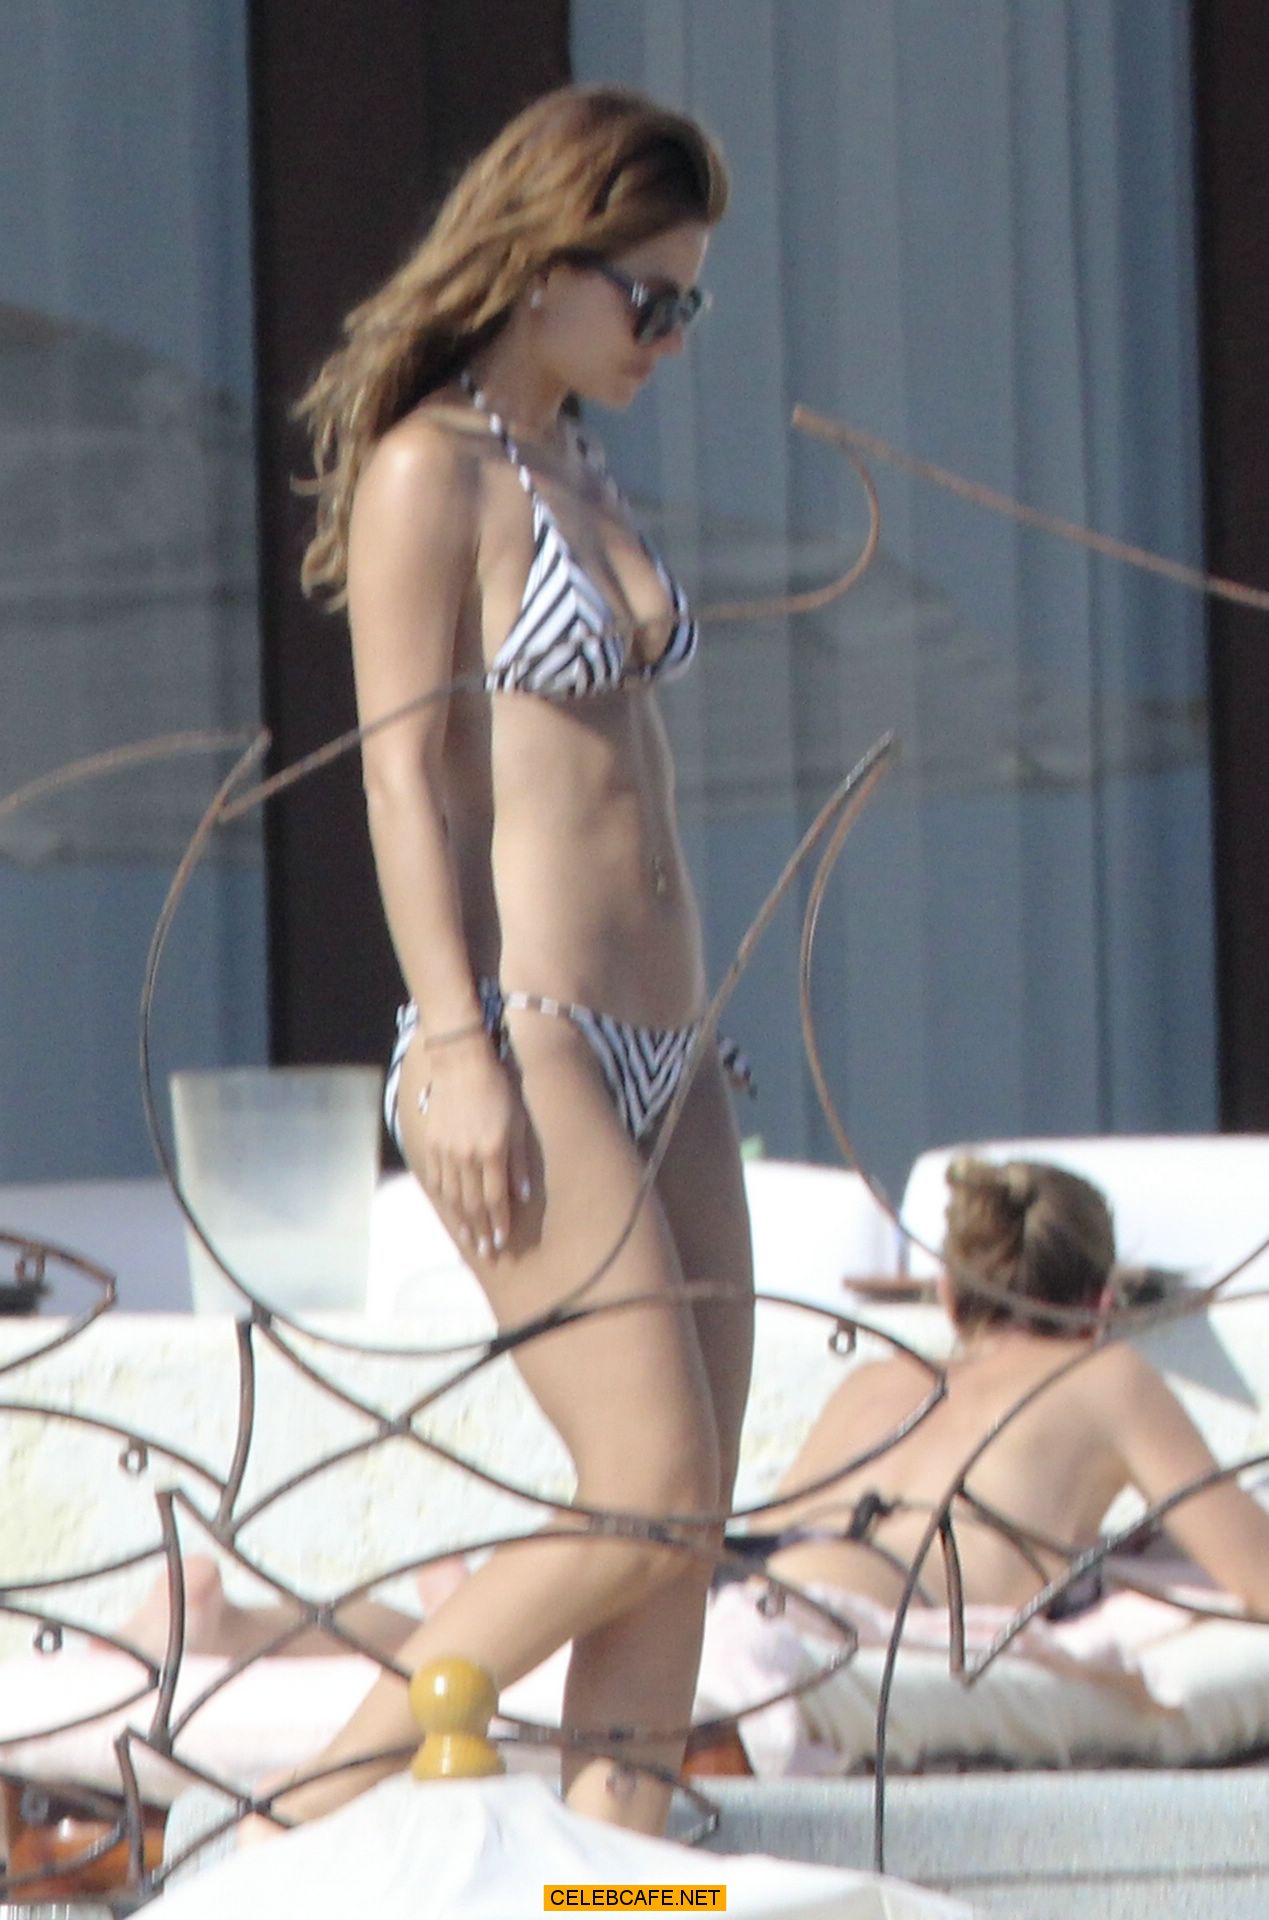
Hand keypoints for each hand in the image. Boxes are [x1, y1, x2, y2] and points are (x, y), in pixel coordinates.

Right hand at [408, 1030, 533, 1258]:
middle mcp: (466, 1157)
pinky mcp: (431, 1144)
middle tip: (487, 1253)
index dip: (499, 1223)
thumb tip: (520, 1196)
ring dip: (462, 1222)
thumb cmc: (498, 1089)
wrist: (460, 1063)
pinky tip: (450, 1211)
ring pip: (453, 1196)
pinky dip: (443, 1199)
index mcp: (491, 1152)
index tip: (503, 1242)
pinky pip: (436, 1179)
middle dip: (481, 1231)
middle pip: (473, 1204)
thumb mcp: (519, 1122)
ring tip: (469, 1240)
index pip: (495, 1199)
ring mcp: (445, 1152)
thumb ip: (519, 1161)